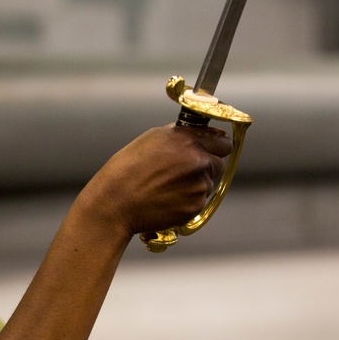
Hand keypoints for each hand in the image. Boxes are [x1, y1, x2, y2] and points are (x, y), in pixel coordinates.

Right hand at [81, 123, 232, 238]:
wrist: (116, 202)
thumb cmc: (127, 169)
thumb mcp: (151, 139)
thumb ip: (181, 135)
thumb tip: (201, 133)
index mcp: (188, 140)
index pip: (223, 142)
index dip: (216, 148)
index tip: (212, 151)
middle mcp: (198, 160)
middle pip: (219, 164)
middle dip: (207, 167)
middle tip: (184, 172)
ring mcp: (199, 185)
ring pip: (208, 184)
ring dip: (195, 185)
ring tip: (168, 187)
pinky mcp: (195, 206)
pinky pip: (199, 202)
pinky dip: (187, 201)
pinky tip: (167, 199)